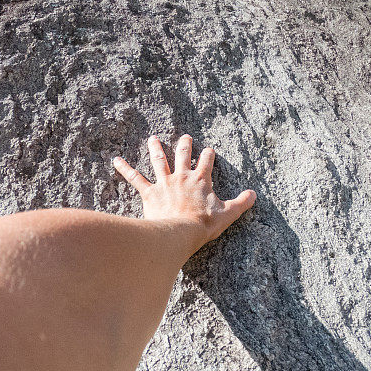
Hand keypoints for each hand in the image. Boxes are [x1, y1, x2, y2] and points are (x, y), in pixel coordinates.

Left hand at [113, 134, 255, 250]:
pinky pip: (135, 178)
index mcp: (200, 180)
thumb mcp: (228, 214)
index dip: (208, 155)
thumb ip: (241, 203)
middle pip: (182, 155)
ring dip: (156, 148)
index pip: (206, 162)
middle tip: (185, 137)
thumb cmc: (203, 225)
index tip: (208, 150)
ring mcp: (164, 183)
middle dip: (184, 145)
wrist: (180, 233)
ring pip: (159, 161)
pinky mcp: (150, 193)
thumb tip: (254, 195)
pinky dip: (125, 169)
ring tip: (153, 139)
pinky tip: (116, 160)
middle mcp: (182, 177)